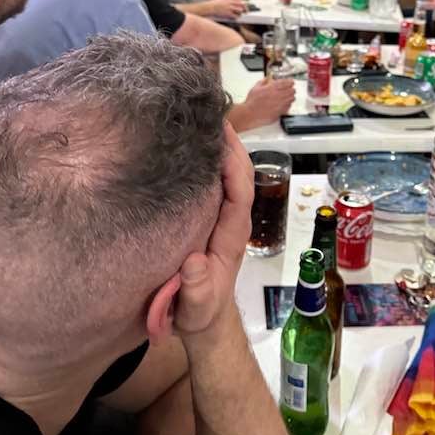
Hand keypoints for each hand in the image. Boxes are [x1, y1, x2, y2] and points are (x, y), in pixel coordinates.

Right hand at [174, 124, 253, 339]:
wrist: (204, 321)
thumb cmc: (198, 313)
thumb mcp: (195, 307)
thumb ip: (196, 289)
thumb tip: (194, 263)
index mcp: (232, 236)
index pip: (240, 193)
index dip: (234, 165)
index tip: (221, 137)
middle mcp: (232, 221)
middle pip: (240, 175)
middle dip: (230, 145)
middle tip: (210, 113)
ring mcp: (224, 218)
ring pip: (230, 176)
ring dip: (221, 148)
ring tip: (202, 119)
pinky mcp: (212, 217)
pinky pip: (216, 183)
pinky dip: (210, 161)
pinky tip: (194, 145)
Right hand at [209, 0, 246, 19]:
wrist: (208, 7)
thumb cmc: (213, 4)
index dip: (243, 3)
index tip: (244, 5)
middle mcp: (230, 2)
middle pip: (242, 4)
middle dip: (245, 8)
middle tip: (246, 11)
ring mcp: (229, 7)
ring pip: (240, 10)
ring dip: (240, 13)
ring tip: (240, 15)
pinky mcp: (228, 13)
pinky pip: (235, 16)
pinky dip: (236, 17)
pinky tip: (236, 18)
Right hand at [244, 76, 295, 126]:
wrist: (250, 114)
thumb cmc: (251, 103)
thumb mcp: (255, 88)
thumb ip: (263, 82)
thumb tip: (267, 79)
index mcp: (272, 88)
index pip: (286, 82)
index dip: (290, 81)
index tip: (291, 82)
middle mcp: (277, 96)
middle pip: (291, 90)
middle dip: (291, 89)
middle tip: (290, 89)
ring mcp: (280, 104)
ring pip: (292, 98)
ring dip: (291, 96)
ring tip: (288, 96)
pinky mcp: (280, 112)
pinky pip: (289, 107)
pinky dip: (288, 104)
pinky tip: (285, 103)